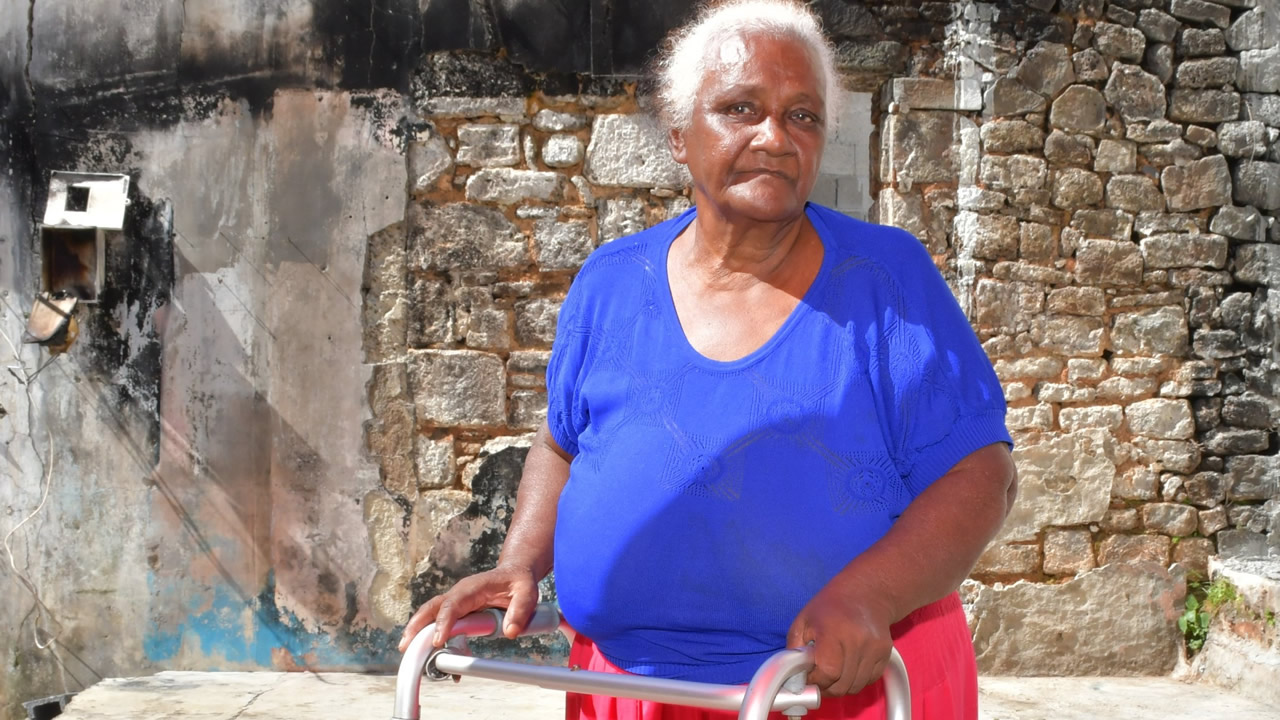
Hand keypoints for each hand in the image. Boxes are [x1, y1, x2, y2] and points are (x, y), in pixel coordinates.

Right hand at [397, 565, 539, 651]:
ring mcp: (456, 603)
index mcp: (472, 588)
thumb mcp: (527, 591)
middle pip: (431, 608)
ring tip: (410, 653)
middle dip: (417, 626)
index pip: (453, 604)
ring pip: (431, 616)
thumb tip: (510, 632)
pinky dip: (434, 640)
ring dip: (418, 633)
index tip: (438, 640)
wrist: (515, 574)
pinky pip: (442, 626)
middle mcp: (459, 594)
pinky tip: (436, 658)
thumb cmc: (520, 581)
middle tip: (406, 646)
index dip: (444, 621)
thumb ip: (521, 610)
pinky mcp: (457, 613)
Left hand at [786, 577, 896, 696]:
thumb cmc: (829, 607)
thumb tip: (793, 677)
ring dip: (842, 686)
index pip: (828, 672)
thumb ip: (794, 649)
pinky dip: (857, 680)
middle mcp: (857, 640)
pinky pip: (869, 680)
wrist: (866, 593)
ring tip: (833, 673)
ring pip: (856, 686)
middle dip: (826, 687)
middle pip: (842, 685)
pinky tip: (848, 667)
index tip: (808, 676)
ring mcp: (874, 648)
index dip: (815, 680)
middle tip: (819, 678)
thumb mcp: (803, 620)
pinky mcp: (885, 653)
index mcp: (833, 631)